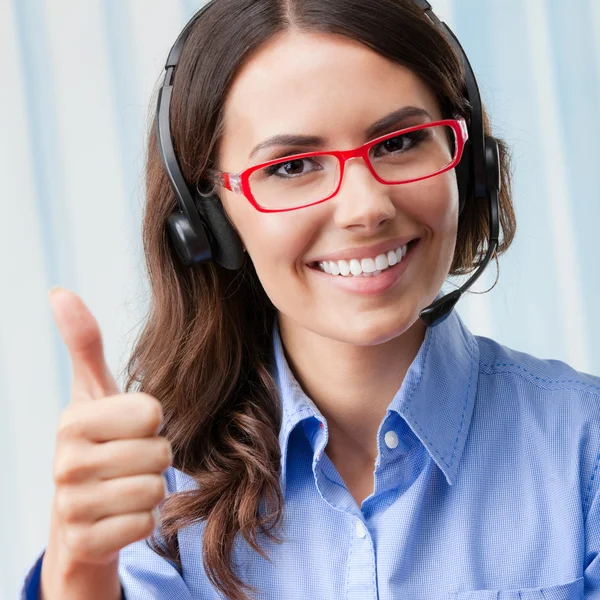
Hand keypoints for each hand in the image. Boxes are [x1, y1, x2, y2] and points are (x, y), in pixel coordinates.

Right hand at [45, 287, 171, 567]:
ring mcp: (71, 507)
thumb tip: (59, 292)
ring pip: (155, 489)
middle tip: (129, 462)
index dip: (152, 422)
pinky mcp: (85, 543)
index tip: (129, 429)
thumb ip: (84, 344)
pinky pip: (146, 525)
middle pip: (159, 452)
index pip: (152, 413)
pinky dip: (143, 521)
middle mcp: (65, 463)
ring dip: (151, 490)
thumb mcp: (94, 394)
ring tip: (125, 486)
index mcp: (72, 420)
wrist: (82, 513)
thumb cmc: (99, 443)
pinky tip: (119, 517)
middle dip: (155, 458)